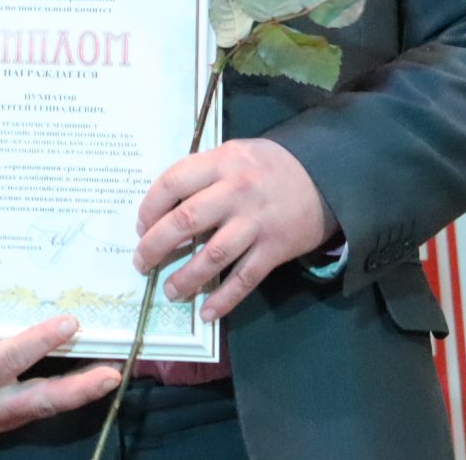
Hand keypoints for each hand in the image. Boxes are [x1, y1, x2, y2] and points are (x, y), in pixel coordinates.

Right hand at [0, 314, 120, 431]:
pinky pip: (46, 406)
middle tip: (112, 373)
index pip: (10, 358)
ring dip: (84, 389)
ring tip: (114, 369)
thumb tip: (26, 293)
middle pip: (43, 398)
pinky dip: (70, 391)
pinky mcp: (13, 422)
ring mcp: (4, 419)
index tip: (70, 322)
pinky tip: (91, 375)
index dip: (40, 341)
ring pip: (51, 406)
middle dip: (81, 387)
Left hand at [132, 137, 337, 320]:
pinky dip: (224, 298)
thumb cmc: (268, 165)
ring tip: (169, 291)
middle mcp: (236, 192)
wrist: (325, 176)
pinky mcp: (275, 249)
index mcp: (221, 163)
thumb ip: (203, 173)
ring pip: (213, 256)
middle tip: (140, 262)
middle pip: (186, 221)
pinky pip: (245, 278)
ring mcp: (256, 223)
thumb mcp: (233, 153)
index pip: (172, 183)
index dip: (149, 207)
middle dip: (156, 246)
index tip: (140, 226)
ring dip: (186, 277)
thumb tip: (164, 207)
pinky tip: (206, 312)